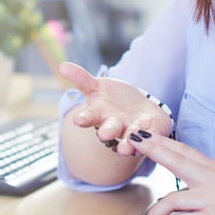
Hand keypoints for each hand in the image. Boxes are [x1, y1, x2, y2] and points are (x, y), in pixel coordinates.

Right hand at [58, 61, 173, 155]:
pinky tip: (151, 135)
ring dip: (127, 144)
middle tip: (104, 134)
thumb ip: (81, 79)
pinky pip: (152, 132)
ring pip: (129, 138)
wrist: (137, 111)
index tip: (78, 120)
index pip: (89, 117)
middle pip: (109, 129)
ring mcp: (132, 130)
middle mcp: (114, 126)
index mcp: (98, 115)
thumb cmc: (112, 100)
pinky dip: (152, 135)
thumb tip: (62, 65)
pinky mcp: (150, 130)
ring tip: (125, 148)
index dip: (84, 118)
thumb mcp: (95, 87)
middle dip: (107, 132)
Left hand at [129, 130, 214, 214]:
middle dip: (151, 149)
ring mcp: (214, 200)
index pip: (184, 151)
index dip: (161, 142)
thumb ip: (203, 184)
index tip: (142, 136)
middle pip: (176, 159)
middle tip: (131, 144)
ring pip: (171, 199)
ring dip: (154, 213)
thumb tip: (177, 188)